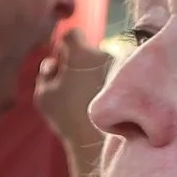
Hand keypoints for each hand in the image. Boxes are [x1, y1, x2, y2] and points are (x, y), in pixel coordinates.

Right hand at [33, 28, 109, 158]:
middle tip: (74, 85)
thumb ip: (45, 73)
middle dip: (81, 63)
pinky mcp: (132, 80)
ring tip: (90, 99)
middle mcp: (103, 54)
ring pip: (103, 64)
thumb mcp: (44, 96)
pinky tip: (104, 104)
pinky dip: (109, 85)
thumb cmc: (67, 118)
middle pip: (88, 51)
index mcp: (80, 54)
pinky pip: (116, 77)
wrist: (97, 141)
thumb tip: (53, 62)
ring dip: (96, 75)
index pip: (71, 34)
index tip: (63, 60)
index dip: (64, 46)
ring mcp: (120, 66)